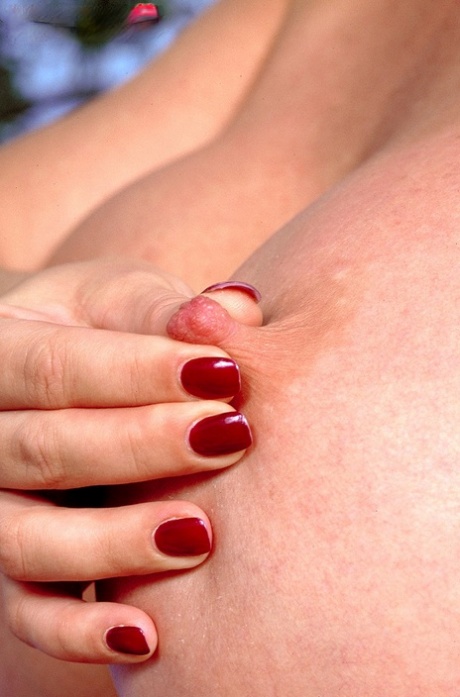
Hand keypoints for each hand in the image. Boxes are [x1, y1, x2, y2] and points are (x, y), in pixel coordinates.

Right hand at [0, 259, 261, 662]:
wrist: (56, 372)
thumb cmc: (100, 328)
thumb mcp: (121, 299)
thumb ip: (166, 310)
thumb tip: (233, 311)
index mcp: (1, 349)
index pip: (57, 367)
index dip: (139, 372)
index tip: (224, 375)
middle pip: (45, 450)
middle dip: (142, 448)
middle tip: (230, 438)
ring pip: (27, 539)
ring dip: (115, 542)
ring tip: (200, 535)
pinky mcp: (14, 564)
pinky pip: (26, 611)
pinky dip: (78, 631)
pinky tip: (145, 635)